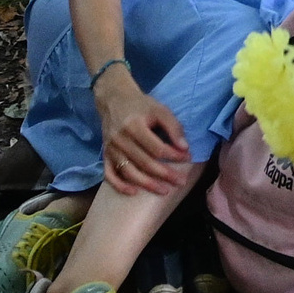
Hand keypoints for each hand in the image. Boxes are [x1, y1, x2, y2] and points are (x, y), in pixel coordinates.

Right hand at [96, 78, 192, 193]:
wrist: (114, 100)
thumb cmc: (141, 106)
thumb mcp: (160, 110)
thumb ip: (174, 127)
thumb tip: (185, 148)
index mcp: (134, 126)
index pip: (157, 148)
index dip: (174, 156)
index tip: (188, 158)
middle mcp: (120, 139)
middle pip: (144, 163)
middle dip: (165, 174)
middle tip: (181, 182)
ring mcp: (110, 149)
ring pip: (129, 172)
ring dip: (147, 184)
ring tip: (165, 191)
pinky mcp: (105, 155)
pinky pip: (109, 174)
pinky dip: (120, 186)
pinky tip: (134, 192)